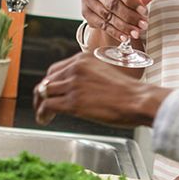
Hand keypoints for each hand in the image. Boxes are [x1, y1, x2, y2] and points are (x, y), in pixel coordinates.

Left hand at [34, 53, 169, 126]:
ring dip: (40, 105)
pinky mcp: (73, 102)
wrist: (138, 100)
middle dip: (42, 94)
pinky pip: (48, 106)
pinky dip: (42, 114)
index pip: (56, 69)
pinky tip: (45, 120)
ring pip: (44, 93)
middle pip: (47, 80)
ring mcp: (73, 85)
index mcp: (83, 59)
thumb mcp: (105, 73)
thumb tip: (78, 90)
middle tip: (42, 104)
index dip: (50, 82)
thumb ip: (89, 77)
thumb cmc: (129, 92)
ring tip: (43, 115)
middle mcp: (75, 69)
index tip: (49, 92)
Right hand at [81, 0, 152, 42]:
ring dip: (124, 27)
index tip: (143, 11)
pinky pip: (101, 25)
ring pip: (107, 16)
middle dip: (130, 16)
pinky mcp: (85, 12)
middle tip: (143, 25)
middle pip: (112, 3)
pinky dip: (115, 32)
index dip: (132, 1)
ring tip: (136, 33)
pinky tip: (125, 37)